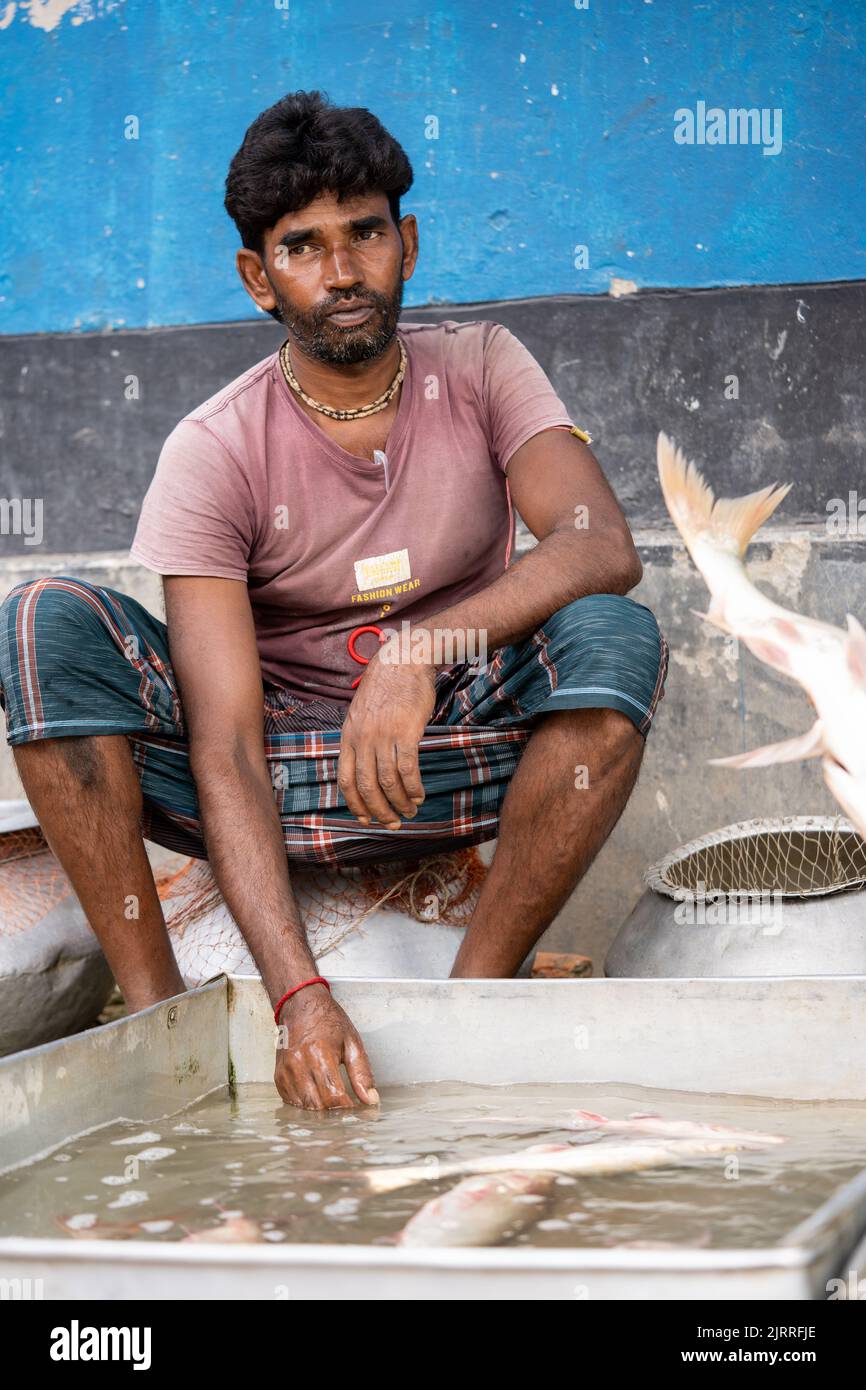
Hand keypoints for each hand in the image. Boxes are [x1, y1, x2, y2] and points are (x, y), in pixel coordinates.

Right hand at [274, 985, 378, 1109]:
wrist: (300, 1005)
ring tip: (332, 1102)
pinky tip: (315, 1096)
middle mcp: (299, 1064)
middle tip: (346, 1108)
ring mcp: (286, 1071)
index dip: (347, 1108)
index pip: (333, 1096)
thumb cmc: (328, 1021)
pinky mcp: (279, 1075)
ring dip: (319, 1110)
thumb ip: (362, 1073)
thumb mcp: (352, 1042)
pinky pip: (291, 1100)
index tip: (356, 1110)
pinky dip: (304, 1104)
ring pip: (303, 1106)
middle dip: (334, 1112)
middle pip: (317, 1105)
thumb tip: (370, 1099)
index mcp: (320, 1054)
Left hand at [338, 651, 435, 827]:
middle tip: (392, 823)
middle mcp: (362, 739)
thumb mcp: (361, 713)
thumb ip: (360, 739)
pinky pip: (408, 770)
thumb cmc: (386, 688)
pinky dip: (413, 788)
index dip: (355, 804)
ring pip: (388, 782)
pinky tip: (419, 795)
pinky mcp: (406, 732)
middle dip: (379, 811)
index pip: (345, 780)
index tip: (365, 819)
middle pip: (367, 786)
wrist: (403, 661)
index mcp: (348, 736)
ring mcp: (383, 736)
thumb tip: (364, 766)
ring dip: (400, 802)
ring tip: (410, 810)